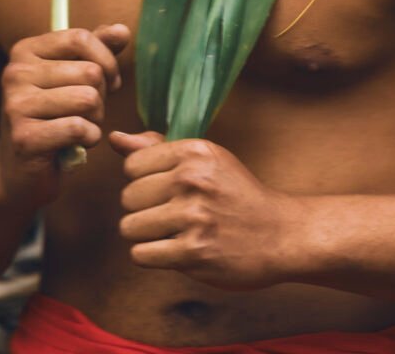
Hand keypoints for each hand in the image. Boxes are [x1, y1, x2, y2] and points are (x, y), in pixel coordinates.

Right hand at [0, 24, 129, 204]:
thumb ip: (98, 49)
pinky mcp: (24, 138)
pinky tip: (76, 144)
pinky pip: (80, 128)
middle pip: (90, 71)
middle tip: (86, 112)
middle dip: (101, 96)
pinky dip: (88, 138)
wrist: (17, 170)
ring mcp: (16, 105)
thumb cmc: (53, 116)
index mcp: (26, 50)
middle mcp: (15, 73)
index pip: (81, 38)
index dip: (107, 60)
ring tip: (79, 127)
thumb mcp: (74, 75)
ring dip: (96, 119)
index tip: (109, 81)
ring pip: (88, 99)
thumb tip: (122, 30)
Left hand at [109, 131, 305, 289]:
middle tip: (172, 213)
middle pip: (128, 197)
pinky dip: (153, 255)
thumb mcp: (206, 160)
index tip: (165, 188)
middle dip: (143, 209)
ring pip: (130, 227)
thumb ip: (157, 149)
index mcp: (196, 151)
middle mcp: (193, 179)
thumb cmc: (236, 195)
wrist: (279, 233)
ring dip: (146, 235)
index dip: (143, 180)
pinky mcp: (194, 252)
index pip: (132, 165)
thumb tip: (115, 138)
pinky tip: (175, 249)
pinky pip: (141, 255)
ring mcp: (194, 216)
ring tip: (172, 232)